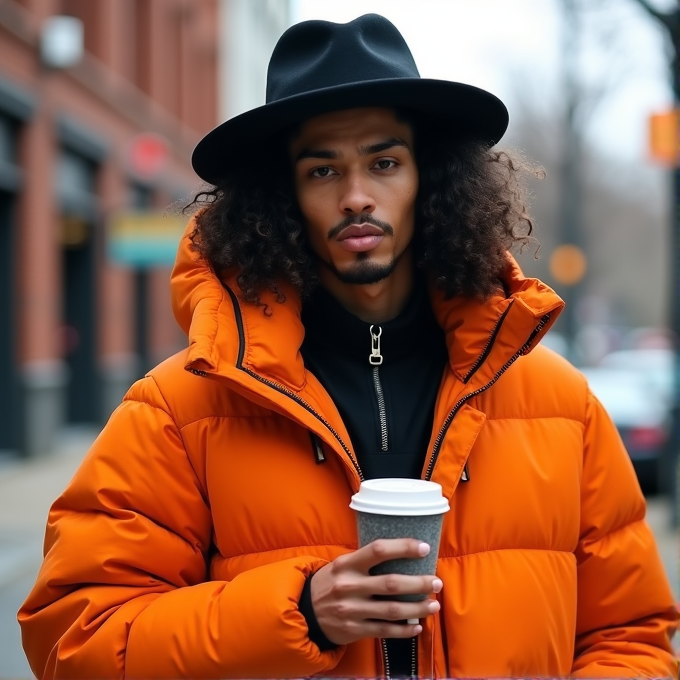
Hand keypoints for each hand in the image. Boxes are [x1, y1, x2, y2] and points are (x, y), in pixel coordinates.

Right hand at [309, 538, 442, 644]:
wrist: (304, 612)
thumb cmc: (329, 583)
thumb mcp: (341, 565)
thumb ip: (365, 561)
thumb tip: (402, 554)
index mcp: (347, 564)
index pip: (378, 550)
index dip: (403, 548)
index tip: (424, 548)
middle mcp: (349, 586)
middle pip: (391, 583)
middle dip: (418, 583)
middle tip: (437, 582)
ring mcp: (352, 610)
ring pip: (392, 610)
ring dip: (418, 608)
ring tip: (434, 604)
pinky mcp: (355, 630)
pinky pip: (385, 631)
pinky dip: (404, 630)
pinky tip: (417, 626)